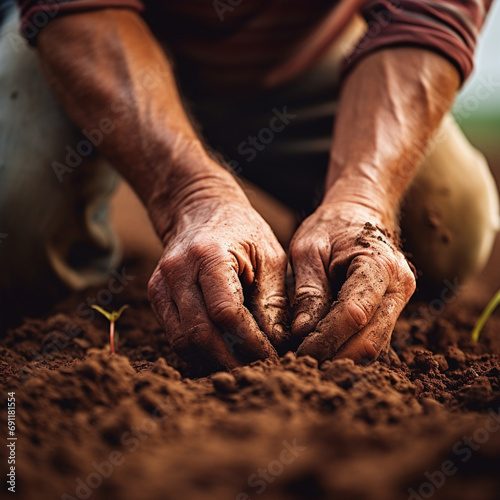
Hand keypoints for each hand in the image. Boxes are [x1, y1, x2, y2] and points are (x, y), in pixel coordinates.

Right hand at [148, 180, 287, 370]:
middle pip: (200, 333)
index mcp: (209, 255)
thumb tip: (277, 343)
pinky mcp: (156, 294)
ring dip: (213, 361)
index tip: (272, 356)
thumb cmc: (243, 230)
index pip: (226, 313)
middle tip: (259, 370)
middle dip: (232, 360)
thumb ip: (272, 299)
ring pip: (182, 340)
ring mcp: (161, 283)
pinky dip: (198, 351)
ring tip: (242, 366)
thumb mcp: (269, 255)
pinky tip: (221, 354)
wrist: (200, 209)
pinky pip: (174, 335)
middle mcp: (178, 271)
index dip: (250, 342)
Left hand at [289, 201, 415, 363]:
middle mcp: (399, 286)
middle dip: (334, 357)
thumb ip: (307, 290)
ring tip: (309, 359)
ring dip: (342, 358)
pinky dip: (348, 349)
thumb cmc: (330, 226)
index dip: (326, 339)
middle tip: (300, 363)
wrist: (359, 213)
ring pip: (374, 345)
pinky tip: (324, 350)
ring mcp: (400, 300)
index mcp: (379, 265)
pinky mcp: (392, 310)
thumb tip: (302, 333)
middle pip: (370, 339)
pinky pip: (373, 339)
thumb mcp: (308, 249)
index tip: (298, 353)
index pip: (354, 314)